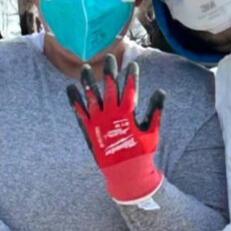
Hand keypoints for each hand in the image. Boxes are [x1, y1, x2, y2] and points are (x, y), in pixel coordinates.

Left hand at [67, 54, 165, 202]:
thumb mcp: (152, 132)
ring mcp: (98, 122)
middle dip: (110, 72)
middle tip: (108, 57)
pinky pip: (79, 112)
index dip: (131, 75)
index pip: (130, 89)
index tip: (132, 64)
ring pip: (92, 97)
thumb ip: (155, 111)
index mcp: (128, 114)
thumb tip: (161, 92)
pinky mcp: (89, 130)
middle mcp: (112, 115)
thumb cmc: (141, 153)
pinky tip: (70, 88)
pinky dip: (74, 100)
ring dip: (89, 82)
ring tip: (85, 68)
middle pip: (110, 88)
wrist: (125, 173)